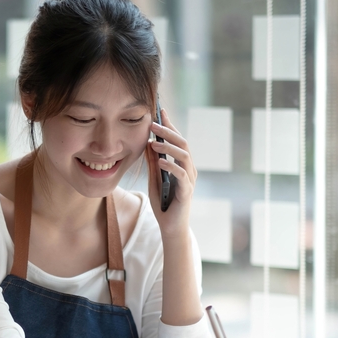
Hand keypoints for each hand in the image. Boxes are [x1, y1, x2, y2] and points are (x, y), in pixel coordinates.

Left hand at [144, 109, 197, 237]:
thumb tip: (148, 143)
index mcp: (181, 164)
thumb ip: (153, 162)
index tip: (160, 111)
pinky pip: (181, 174)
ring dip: (169, 147)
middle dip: (168, 132)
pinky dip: (170, 166)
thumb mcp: (154, 179)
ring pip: (184, 156)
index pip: (177, 140)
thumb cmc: (163, 203)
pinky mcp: (187, 191)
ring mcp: (190, 179)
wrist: (170, 226)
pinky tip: (160, 161)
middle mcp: (188, 169)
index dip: (170, 125)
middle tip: (153, 124)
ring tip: (154, 142)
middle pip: (182, 144)